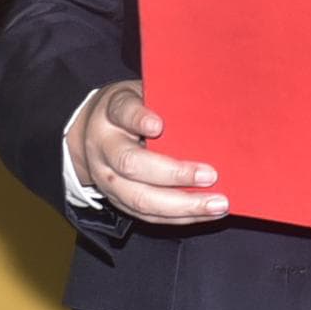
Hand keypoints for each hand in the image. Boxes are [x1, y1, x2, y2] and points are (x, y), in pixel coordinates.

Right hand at [67, 81, 226, 224]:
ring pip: (140, 199)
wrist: (94, 133)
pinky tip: (206, 212)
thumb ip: (165, 100)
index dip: (139, 119)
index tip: (159, 126)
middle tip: (210, 176)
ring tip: (217, 204)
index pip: (123, 112)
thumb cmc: (133, 109)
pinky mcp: (118, 201)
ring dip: (182, 205)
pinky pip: (148, 215)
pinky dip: (180, 217)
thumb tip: (208, 110)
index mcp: (111, 113)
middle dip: (173, 174)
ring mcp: (108, 179)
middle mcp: (104, 148)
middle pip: (131, 165)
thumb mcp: (142, 93)